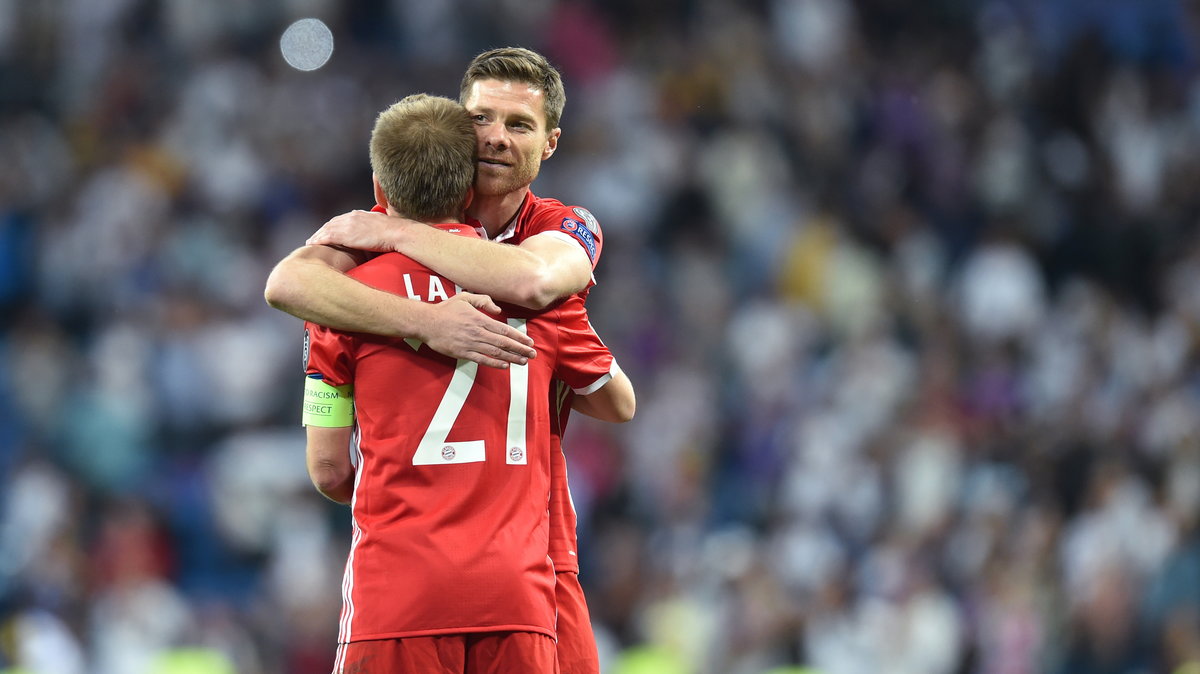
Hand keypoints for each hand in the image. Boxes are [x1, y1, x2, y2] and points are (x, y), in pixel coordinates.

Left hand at [306, 210, 404, 250]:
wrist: (398, 233)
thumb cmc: (397, 233)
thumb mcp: (385, 227)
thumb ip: (377, 229)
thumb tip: (380, 236)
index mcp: (361, 215)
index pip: (342, 219)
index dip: (333, 226)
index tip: (328, 232)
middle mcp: (352, 217)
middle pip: (331, 223)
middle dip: (322, 230)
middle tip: (314, 237)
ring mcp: (348, 225)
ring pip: (326, 229)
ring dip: (317, 236)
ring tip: (310, 243)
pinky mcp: (346, 234)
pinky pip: (327, 237)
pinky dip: (318, 240)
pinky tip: (312, 245)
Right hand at [421, 293, 536, 367]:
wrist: (426, 322)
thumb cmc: (446, 309)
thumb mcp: (464, 297)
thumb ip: (483, 300)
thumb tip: (498, 310)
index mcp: (479, 319)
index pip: (504, 329)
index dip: (518, 337)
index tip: (529, 342)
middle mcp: (477, 332)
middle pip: (503, 342)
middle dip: (520, 349)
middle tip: (533, 354)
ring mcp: (470, 343)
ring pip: (495, 352)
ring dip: (511, 357)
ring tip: (523, 361)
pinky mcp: (462, 353)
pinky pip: (481, 359)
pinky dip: (494, 363)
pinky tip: (505, 366)